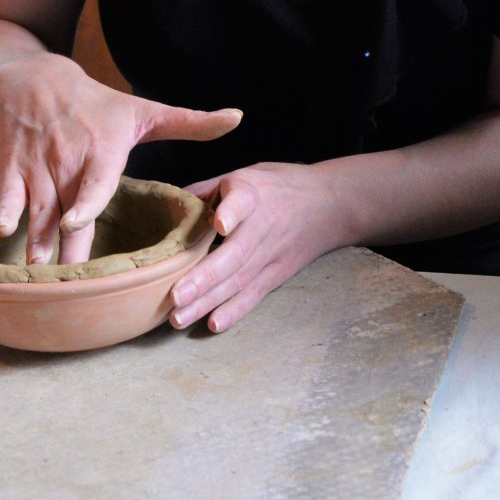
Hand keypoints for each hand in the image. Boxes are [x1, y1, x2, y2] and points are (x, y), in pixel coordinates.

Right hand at [0, 52, 240, 265]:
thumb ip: (192, 122)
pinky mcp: (11, 166)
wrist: (36, 81)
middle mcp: (69, 158)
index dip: (85, 202)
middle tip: (69, 278)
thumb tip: (240, 117)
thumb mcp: (146, 111)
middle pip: (67, 208)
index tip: (75, 222)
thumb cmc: (101, 105)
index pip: (96, 179)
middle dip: (65, 243)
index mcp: (104, 148)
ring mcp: (38, 163)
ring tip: (37, 273)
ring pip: (38, 208)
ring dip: (35, 240)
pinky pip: (7, 193)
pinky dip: (4, 211)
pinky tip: (2, 233)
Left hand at [174, 162, 348, 332]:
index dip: (232, 211)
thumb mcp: (247, 175)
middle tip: (175, 296)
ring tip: (179, 318)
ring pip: (240, 279)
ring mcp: (273, 252)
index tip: (221, 223)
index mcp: (252, 193)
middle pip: (236, 253)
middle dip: (205, 277)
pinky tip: (214, 324)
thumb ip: (208, 190)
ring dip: (209, 301)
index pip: (243, 201)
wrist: (331, 203)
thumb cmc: (279, 186)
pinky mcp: (278, 272)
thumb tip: (167, 205)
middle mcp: (263, 224)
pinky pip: (255, 293)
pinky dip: (236, 310)